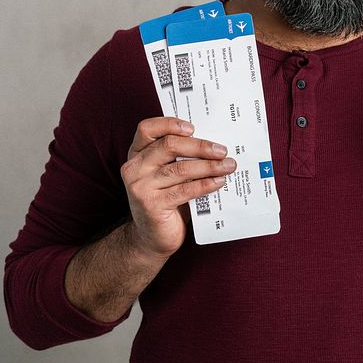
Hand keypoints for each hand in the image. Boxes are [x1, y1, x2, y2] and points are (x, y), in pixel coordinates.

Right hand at [120, 117, 234, 258]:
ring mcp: (141, 187)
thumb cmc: (165, 200)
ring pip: (180, 169)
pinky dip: (205, 184)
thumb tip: (214, 145)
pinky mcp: (152, 205)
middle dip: (200, 146)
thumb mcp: (167, 175)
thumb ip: (179, 158)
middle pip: (169, 146)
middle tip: (222, 150)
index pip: (147, 129)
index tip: (193, 128)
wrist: (151, 238)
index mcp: (137, 154)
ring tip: (227, 166)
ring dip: (209, 166)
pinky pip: (185, 190)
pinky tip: (219, 182)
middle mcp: (134, 168)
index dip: (170, 124)